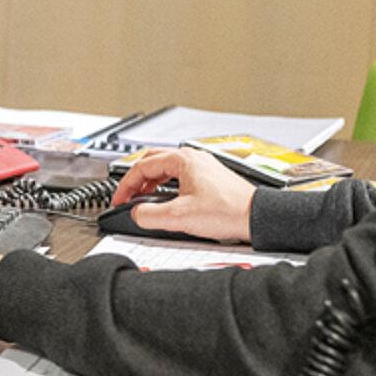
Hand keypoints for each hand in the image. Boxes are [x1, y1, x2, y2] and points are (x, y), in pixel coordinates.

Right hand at [111, 148, 254, 242]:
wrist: (256, 217)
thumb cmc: (228, 211)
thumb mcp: (180, 217)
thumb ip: (151, 215)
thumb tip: (136, 213)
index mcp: (183, 160)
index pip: (142, 166)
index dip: (126, 185)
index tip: (119, 200)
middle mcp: (193, 158)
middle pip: (153, 161)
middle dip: (136, 179)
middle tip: (127, 196)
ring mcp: (202, 166)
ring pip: (167, 168)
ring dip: (151, 182)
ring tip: (143, 200)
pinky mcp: (209, 177)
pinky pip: (179, 175)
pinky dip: (166, 186)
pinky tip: (166, 201)